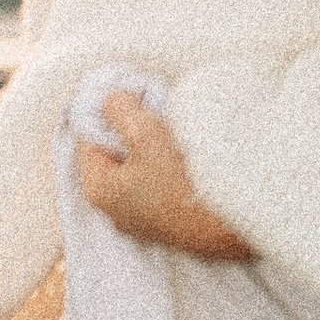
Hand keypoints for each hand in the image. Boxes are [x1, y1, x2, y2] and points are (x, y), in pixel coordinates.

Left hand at [76, 93, 254, 263]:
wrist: (231, 224)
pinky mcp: (166, 221)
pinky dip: (164, 163)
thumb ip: (119, 109)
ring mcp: (141, 218)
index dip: (107, 111)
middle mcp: (114, 209)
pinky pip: (156, 181)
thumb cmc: (182, 181)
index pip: (88, 136)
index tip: (131, 95)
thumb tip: (111, 100)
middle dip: (130, 127)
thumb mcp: (145, 132)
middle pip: (113, 152)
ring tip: (172, 130)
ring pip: (137, 166)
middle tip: (153, 109)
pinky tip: (184, 154)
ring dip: (150, 145)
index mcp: (98, 189)